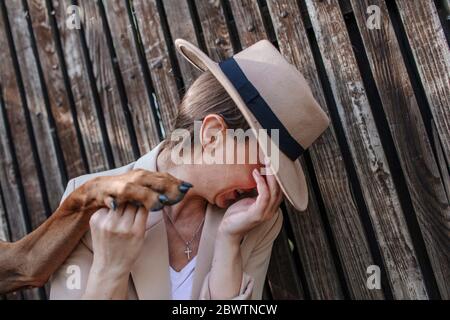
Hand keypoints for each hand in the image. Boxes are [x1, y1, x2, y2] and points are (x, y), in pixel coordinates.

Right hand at [62, 169, 191, 214]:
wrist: (94, 192)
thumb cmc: (123, 192)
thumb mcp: (142, 189)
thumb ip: (158, 189)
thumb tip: (181, 190)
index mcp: (144, 175)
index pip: (163, 177)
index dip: (175, 182)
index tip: (189, 187)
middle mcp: (134, 178)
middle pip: (153, 180)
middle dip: (167, 187)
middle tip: (181, 194)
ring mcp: (120, 185)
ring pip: (135, 189)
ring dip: (146, 196)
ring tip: (159, 202)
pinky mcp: (106, 195)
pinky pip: (110, 198)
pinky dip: (113, 202)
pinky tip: (117, 206)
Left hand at [89, 204, 148, 276]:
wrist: (109, 266)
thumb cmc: (128, 251)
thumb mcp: (141, 236)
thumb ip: (142, 218)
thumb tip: (142, 197)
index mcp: (136, 230)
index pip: (143, 206)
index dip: (144, 201)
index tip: (144, 199)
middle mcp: (120, 226)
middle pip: (130, 201)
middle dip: (133, 200)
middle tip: (134, 201)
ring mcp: (106, 223)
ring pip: (118, 202)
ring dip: (122, 202)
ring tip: (123, 207)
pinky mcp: (95, 220)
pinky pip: (106, 207)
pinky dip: (110, 208)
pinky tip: (112, 216)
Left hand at [218, 164, 282, 242]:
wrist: (228, 231)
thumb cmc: (236, 215)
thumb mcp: (248, 199)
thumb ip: (254, 189)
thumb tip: (255, 172)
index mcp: (270, 206)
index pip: (280, 188)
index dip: (278, 174)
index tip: (273, 159)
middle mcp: (271, 210)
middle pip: (280, 188)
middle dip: (277, 171)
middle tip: (272, 156)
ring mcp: (265, 213)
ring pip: (274, 191)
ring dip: (271, 175)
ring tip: (266, 161)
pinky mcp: (257, 215)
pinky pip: (264, 196)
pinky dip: (261, 183)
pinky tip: (255, 173)